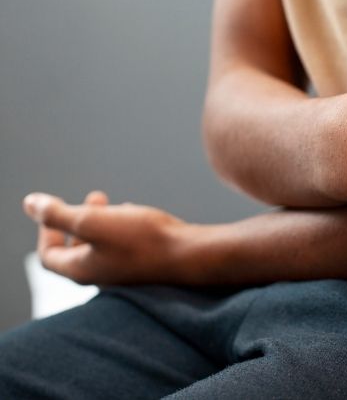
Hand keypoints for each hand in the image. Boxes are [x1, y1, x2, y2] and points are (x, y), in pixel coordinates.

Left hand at [22, 190, 191, 285]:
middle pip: (75, 252)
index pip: (49, 256)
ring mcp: (123, 272)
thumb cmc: (142, 239)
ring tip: (111, 202)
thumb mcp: (93, 221)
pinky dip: (119, 228)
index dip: (46, 231)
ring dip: (99, 222)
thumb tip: (29, 203)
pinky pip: (122, 247)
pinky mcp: (143, 265)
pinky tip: (133, 212)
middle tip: (91, 198)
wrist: (189, 254)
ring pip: (100, 247)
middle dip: (76, 221)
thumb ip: (58, 213)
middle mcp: (100, 275)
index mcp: (82, 269)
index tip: (57, 209)